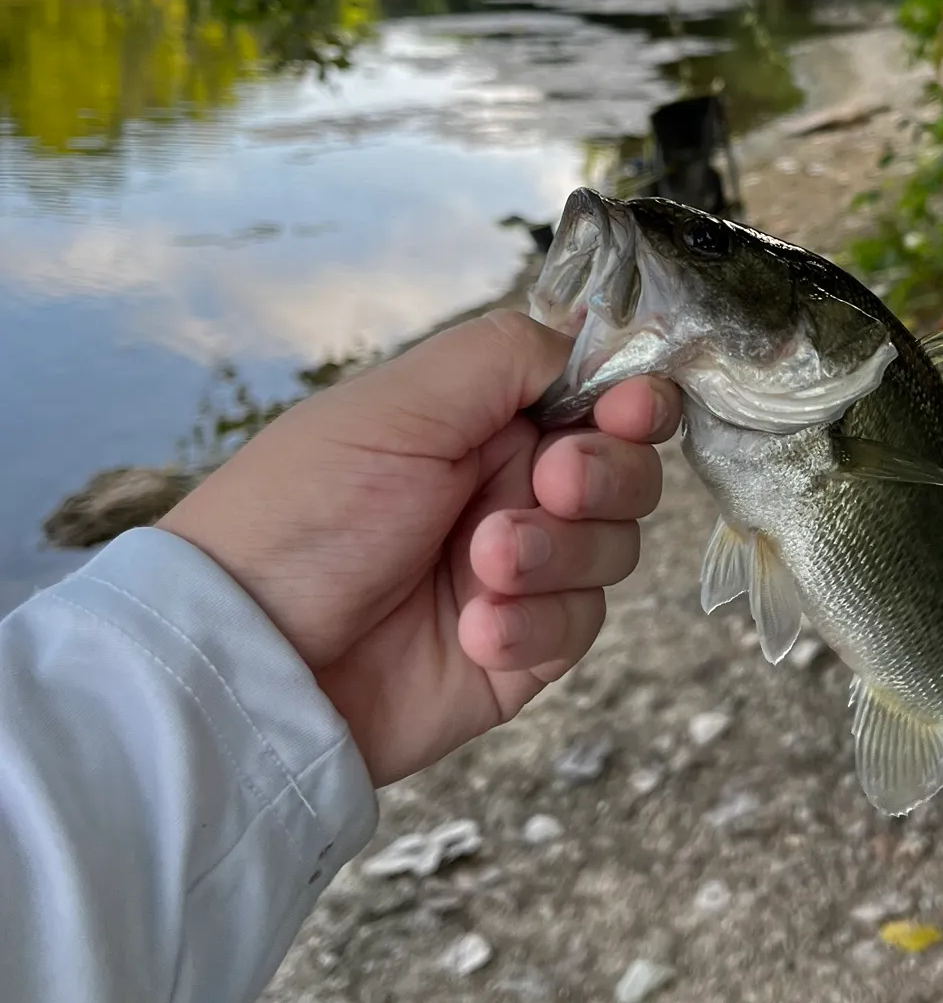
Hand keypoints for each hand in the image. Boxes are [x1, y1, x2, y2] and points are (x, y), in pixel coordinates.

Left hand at [157, 311, 678, 785]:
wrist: (251, 657)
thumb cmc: (309, 509)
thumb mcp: (401, 406)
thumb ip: (507, 356)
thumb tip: (591, 344)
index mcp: (485, 421)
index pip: (596, 396)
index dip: (632, 400)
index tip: (632, 409)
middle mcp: (511, 488)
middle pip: (627, 471)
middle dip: (606, 475)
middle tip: (554, 485)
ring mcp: (521, 572)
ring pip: (613, 548)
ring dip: (559, 554)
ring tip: (483, 567)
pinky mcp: (522, 651)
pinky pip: (579, 626)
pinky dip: (536, 624)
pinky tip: (474, 630)